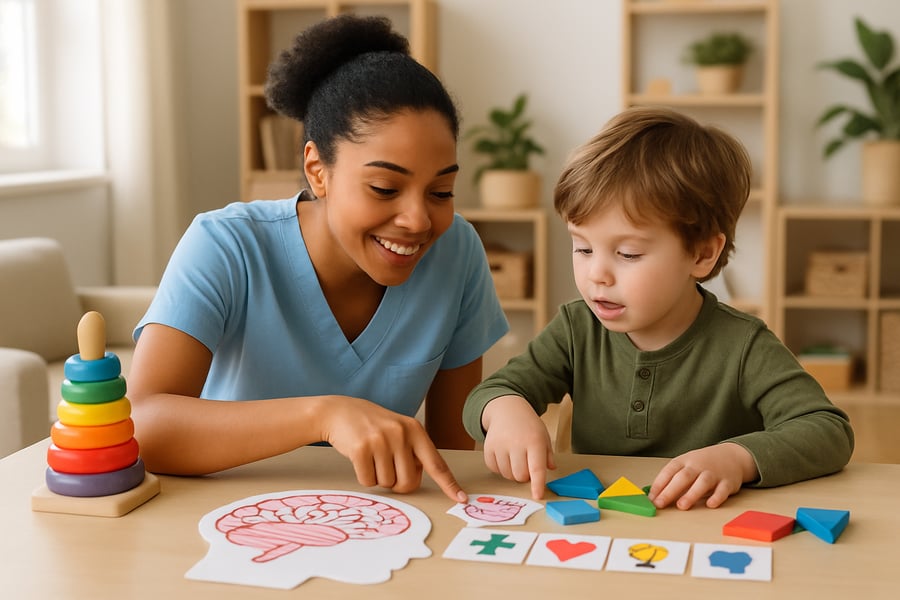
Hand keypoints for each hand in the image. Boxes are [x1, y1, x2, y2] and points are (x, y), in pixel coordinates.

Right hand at [320, 396, 466, 503]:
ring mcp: (381, 440)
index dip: (449, 484)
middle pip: (408, 483)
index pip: (436, 463)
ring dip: (378, 477)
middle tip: (387, 466)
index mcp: (415, 430)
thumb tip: (417, 480)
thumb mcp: (399, 430)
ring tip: (372, 456)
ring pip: (387, 484)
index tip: (461, 498)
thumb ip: (413, 451)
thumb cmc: (372, 426)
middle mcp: (401, 434)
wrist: (340, 411)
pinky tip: (360, 458)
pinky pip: (368, 481)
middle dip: (397, 483)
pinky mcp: (361, 449)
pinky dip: (364, 476)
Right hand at [481, 395, 555, 499]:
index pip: (536, 468)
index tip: (538, 496)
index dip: (537, 484)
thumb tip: (550, 469)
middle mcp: (516, 443)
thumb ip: (548, 455)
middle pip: (520, 476)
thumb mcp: (543, 436)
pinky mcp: (488, 447)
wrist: (507, 409)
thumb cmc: (528, 425)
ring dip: (513, 473)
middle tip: (527, 465)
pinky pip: (494, 469)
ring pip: (507, 475)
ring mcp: (500, 445)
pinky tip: (505, 456)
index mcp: (534, 441)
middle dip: (525, 476)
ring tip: (516, 459)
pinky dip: (500, 468)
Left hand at [647, 443, 757, 509]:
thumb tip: (654, 496)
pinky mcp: (728, 482)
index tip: (650, 497)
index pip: (669, 471)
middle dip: (670, 491)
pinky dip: (717, 497)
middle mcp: (698, 466)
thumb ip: (672, 479)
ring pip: (702, 482)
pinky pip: (722, 490)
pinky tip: (710, 504)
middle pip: (683, 477)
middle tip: (660, 503)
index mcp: (684, 461)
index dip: (659, 484)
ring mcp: (713, 473)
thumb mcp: (686, 465)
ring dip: (691, 494)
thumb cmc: (703, 464)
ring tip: (681, 506)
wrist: (732, 456)